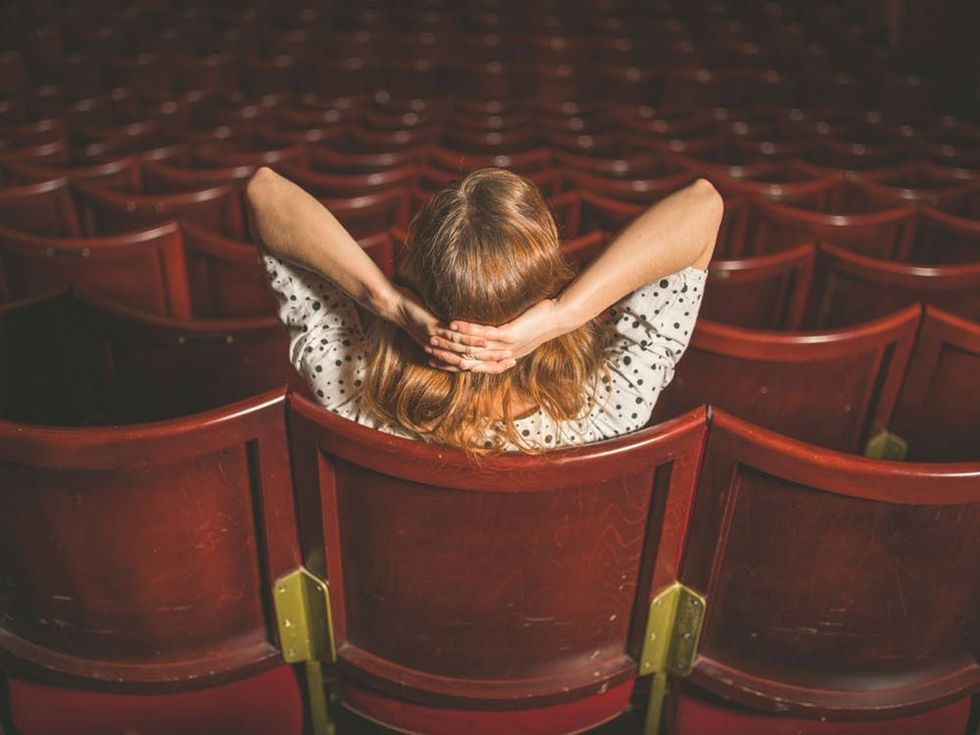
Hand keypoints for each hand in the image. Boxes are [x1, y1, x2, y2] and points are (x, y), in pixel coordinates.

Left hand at [391, 287, 515, 373]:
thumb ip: (450, 328)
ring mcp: (438, 341)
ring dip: (486, 353)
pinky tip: (484, 338)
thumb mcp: (435, 322)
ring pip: (465, 351)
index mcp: (443, 351)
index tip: (509, 363)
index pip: (470, 363)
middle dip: (493, 362)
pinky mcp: (434, 330)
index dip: (489, 365)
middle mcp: (441, 350)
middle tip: (513, 360)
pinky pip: (455, 338)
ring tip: (505, 351)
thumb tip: (466, 325)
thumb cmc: (415, 311)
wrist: (393, 305)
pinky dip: (471, 339)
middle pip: (471, 361)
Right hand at [426, 298, 568, 372]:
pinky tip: (453, 322)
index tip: (435, 360)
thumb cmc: (539, 320)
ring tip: (434, 335)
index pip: (474, 365)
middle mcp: (502, 355)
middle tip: (427, 349)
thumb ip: (503, 334)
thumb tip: (490, 330)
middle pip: (469, 360)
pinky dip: (467, 328)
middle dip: (447, 355)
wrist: (560, 318)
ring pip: (473, 348)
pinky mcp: (510, 334)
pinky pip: (484, 333)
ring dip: (452, 342)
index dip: (454, 364)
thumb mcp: (519, 330)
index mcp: (503, 357)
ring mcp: (506, 346)